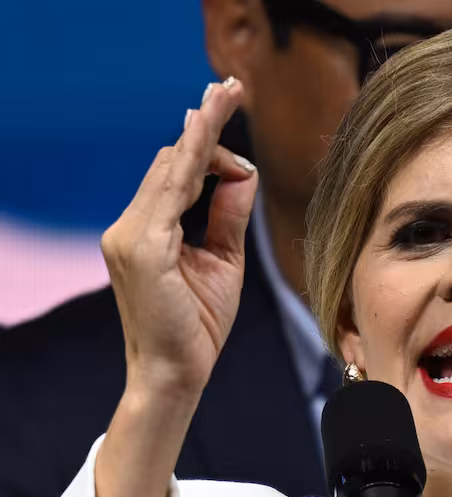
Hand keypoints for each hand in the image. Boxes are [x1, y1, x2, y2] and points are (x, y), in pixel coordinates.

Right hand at [101, 77, 257, 401]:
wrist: (176, 373)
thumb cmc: (198, 324)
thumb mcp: (222, 261)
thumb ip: (227, 216)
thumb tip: (241, 169)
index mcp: (147, 232)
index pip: (176, 175)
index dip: (200, 140)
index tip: (220, 105)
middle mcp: (129, 227)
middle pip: (172, 163)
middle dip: (204, 126)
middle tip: (229, 86)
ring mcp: (129, 236)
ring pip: (172, 170)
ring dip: (203, 133)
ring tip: (225, 94)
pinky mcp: (140, 248)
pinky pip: (172, 193)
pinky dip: (192, 160)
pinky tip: (208, 133)